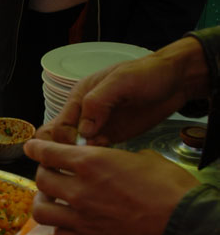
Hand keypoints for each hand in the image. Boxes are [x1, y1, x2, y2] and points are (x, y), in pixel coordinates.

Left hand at [24, 138, 197, 234]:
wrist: (182, 229)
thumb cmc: (171, 190)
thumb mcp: (145, 159)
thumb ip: (119, 158)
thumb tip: (116, 161)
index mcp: (92, 163)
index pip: (49, 153)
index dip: (37, 148)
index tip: (31, 147)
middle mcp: (79, 191)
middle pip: (41, 180)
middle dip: (42, 173)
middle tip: (49, 173)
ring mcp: (81, 220)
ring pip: (41, 211)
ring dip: (43, 202)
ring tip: (51, 200)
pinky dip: (61, 228)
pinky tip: (69, 223)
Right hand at [35, 37, 209, 145]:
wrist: (175, 81)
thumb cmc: (146, 74)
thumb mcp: (121, 81)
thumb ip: (98, 101)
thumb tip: (83, 130)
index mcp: (79, 98)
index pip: (59, 125)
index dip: (64, 139)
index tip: (82, 146)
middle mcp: (84, 114)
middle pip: (61, 140)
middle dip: (67, 153)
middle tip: (85, 160)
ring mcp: (99, 127)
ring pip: (78, 149)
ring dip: (85, 159)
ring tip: (103, 160)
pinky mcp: (114, 137)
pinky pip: (98, 153)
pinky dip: (100, 159)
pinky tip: (113, 160)